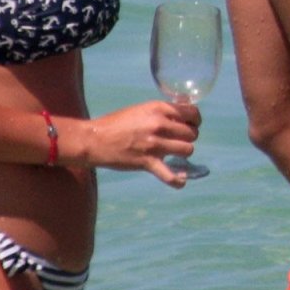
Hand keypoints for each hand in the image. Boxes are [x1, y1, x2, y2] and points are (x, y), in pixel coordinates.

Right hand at [81, 100, 201, 186]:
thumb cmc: (116, 124)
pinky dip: (178, 180)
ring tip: (173, 153)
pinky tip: (181, 180)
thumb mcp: (142, 109)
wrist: (94, 139)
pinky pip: (171, 176)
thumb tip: (184, 114)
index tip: (190, 125)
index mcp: (158, 108)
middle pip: (192, 134)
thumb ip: (162, 112)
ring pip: (188, 150)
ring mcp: (154, 144)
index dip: (195, 121)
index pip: (192, 113)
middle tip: (177, 140)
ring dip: (183, 153)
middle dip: (188, 137)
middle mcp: (159, 124)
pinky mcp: (147, 162)